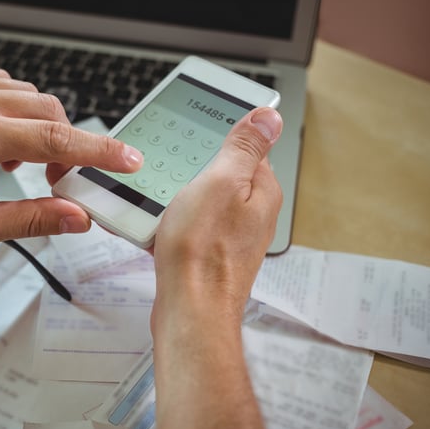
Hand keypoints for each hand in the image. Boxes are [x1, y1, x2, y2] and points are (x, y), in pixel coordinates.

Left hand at [0, 69, 143, 244]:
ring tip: (21, 162)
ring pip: (29, 95)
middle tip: (59, 177)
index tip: (128, 159)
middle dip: (67, 144)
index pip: (56, 140)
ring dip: (40, 127)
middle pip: (49, 111)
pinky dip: (17, 110)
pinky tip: (3, 139)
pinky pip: (3, 85)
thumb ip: (34, 218)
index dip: (100, 151)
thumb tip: (78, 217)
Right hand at [152, 106, 282, 317]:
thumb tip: (269, 117)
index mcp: (261, 190)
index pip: (249, 147)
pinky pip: (191, 226)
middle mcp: (253, 214)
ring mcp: (232, 236)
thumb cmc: (202, 252)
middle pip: (222, 174)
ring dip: (179, 198)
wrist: (189, 311)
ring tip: (164, 205)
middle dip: (194, 170)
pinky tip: (160, 229)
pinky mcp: (211, 254)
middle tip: (174, 174)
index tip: (198, 137)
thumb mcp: (220, 182)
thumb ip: (244, 148)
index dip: (221, 138)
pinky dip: (173, 222)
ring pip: (203, 200)